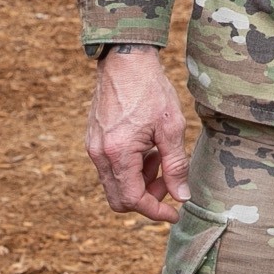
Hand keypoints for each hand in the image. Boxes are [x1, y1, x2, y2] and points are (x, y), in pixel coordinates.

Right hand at [85, 45, 188, 222]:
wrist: (126, 61)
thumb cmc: (151, 90)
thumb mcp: (171, 127)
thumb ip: (175, 164)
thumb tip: (181, 196)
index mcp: (118, 154)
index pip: (133, 200)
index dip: (155, 211)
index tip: (175, 213)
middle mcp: (99, 155)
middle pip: (120, 198)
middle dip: (147, 196)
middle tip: (169, 179)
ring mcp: (93, 148)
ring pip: (115, 183)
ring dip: (140, 180)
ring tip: (161, 156)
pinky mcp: (94, 140)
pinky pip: (110, 167)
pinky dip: (131, 167)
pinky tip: (148, 147)